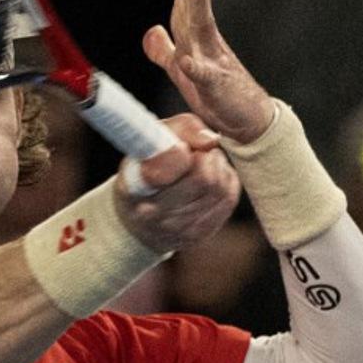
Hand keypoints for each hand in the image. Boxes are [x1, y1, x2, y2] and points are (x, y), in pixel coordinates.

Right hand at [114, 113, 239, 250]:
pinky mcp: (200, 234)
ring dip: (216, 167)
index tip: (181, 149)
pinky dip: (224, 182)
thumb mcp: (150, 140)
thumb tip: (211, 140)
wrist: (138, 221)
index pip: (164, 172)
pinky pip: (228, 199)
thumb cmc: (144, 169)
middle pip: (203, 179)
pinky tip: (211, 177)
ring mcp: (179, 229)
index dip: (178, 155)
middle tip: (195, 151)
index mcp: (134, 188)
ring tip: (202, 163)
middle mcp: (154, 214)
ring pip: (219, 188)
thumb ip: (180, 129)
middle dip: (205, 156)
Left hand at [143, 0, 273, 143]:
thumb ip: (164, 50)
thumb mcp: (183, 70)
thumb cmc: (216, 93)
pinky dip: (195, 67)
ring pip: (200, 24)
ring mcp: (210, 58)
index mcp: (192, 29)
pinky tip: (187, 58)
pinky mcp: (214, 87)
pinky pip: (203, 76)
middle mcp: (202, 37)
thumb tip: (151, 30)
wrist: (246, 123)